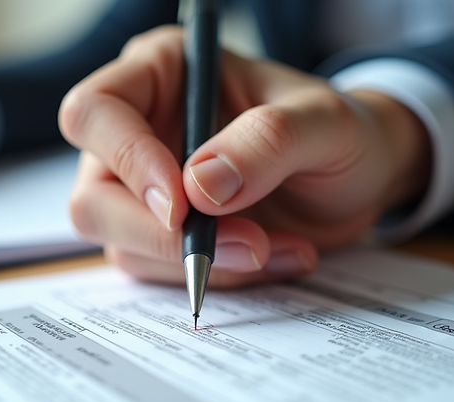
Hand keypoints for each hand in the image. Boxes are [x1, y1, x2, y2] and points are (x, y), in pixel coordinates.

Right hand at [59, 26, 430, 286]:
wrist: (360, 179)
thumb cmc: (337, 132)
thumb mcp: (324, 124)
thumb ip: (268, 142)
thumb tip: (198, 188)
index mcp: (161, 72)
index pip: (96, 112)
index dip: (126, 160)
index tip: (182, 206)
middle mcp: (138, 130)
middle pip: (93, 197)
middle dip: (163, 236)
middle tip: (246, 245)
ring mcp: (141, 191)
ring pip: (124, 246)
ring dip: (204, 262)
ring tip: (280, 247)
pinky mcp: (160, 238)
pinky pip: (163, 274)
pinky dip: (222, 277)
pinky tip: (276, 255)